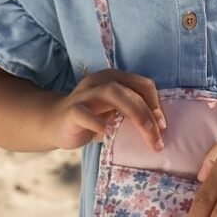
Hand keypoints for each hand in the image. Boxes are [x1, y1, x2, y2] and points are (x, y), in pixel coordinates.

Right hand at [46, 69, 165, 151]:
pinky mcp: (71, 109)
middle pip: (131, 90)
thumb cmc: (91, 119)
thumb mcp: (115, 113)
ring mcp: (85, 93)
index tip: (162, 126)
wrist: (54, 124)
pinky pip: (85, 113)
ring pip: (112, 93)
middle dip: (148, 114)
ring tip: (144, 134)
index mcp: (115, 78)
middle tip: (158, 138)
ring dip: (133, 114)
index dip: (156, 103)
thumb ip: (132, 113)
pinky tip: (107, 133)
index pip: (143, 84)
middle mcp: (101, 80)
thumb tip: (159, 127)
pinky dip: (98, 122)